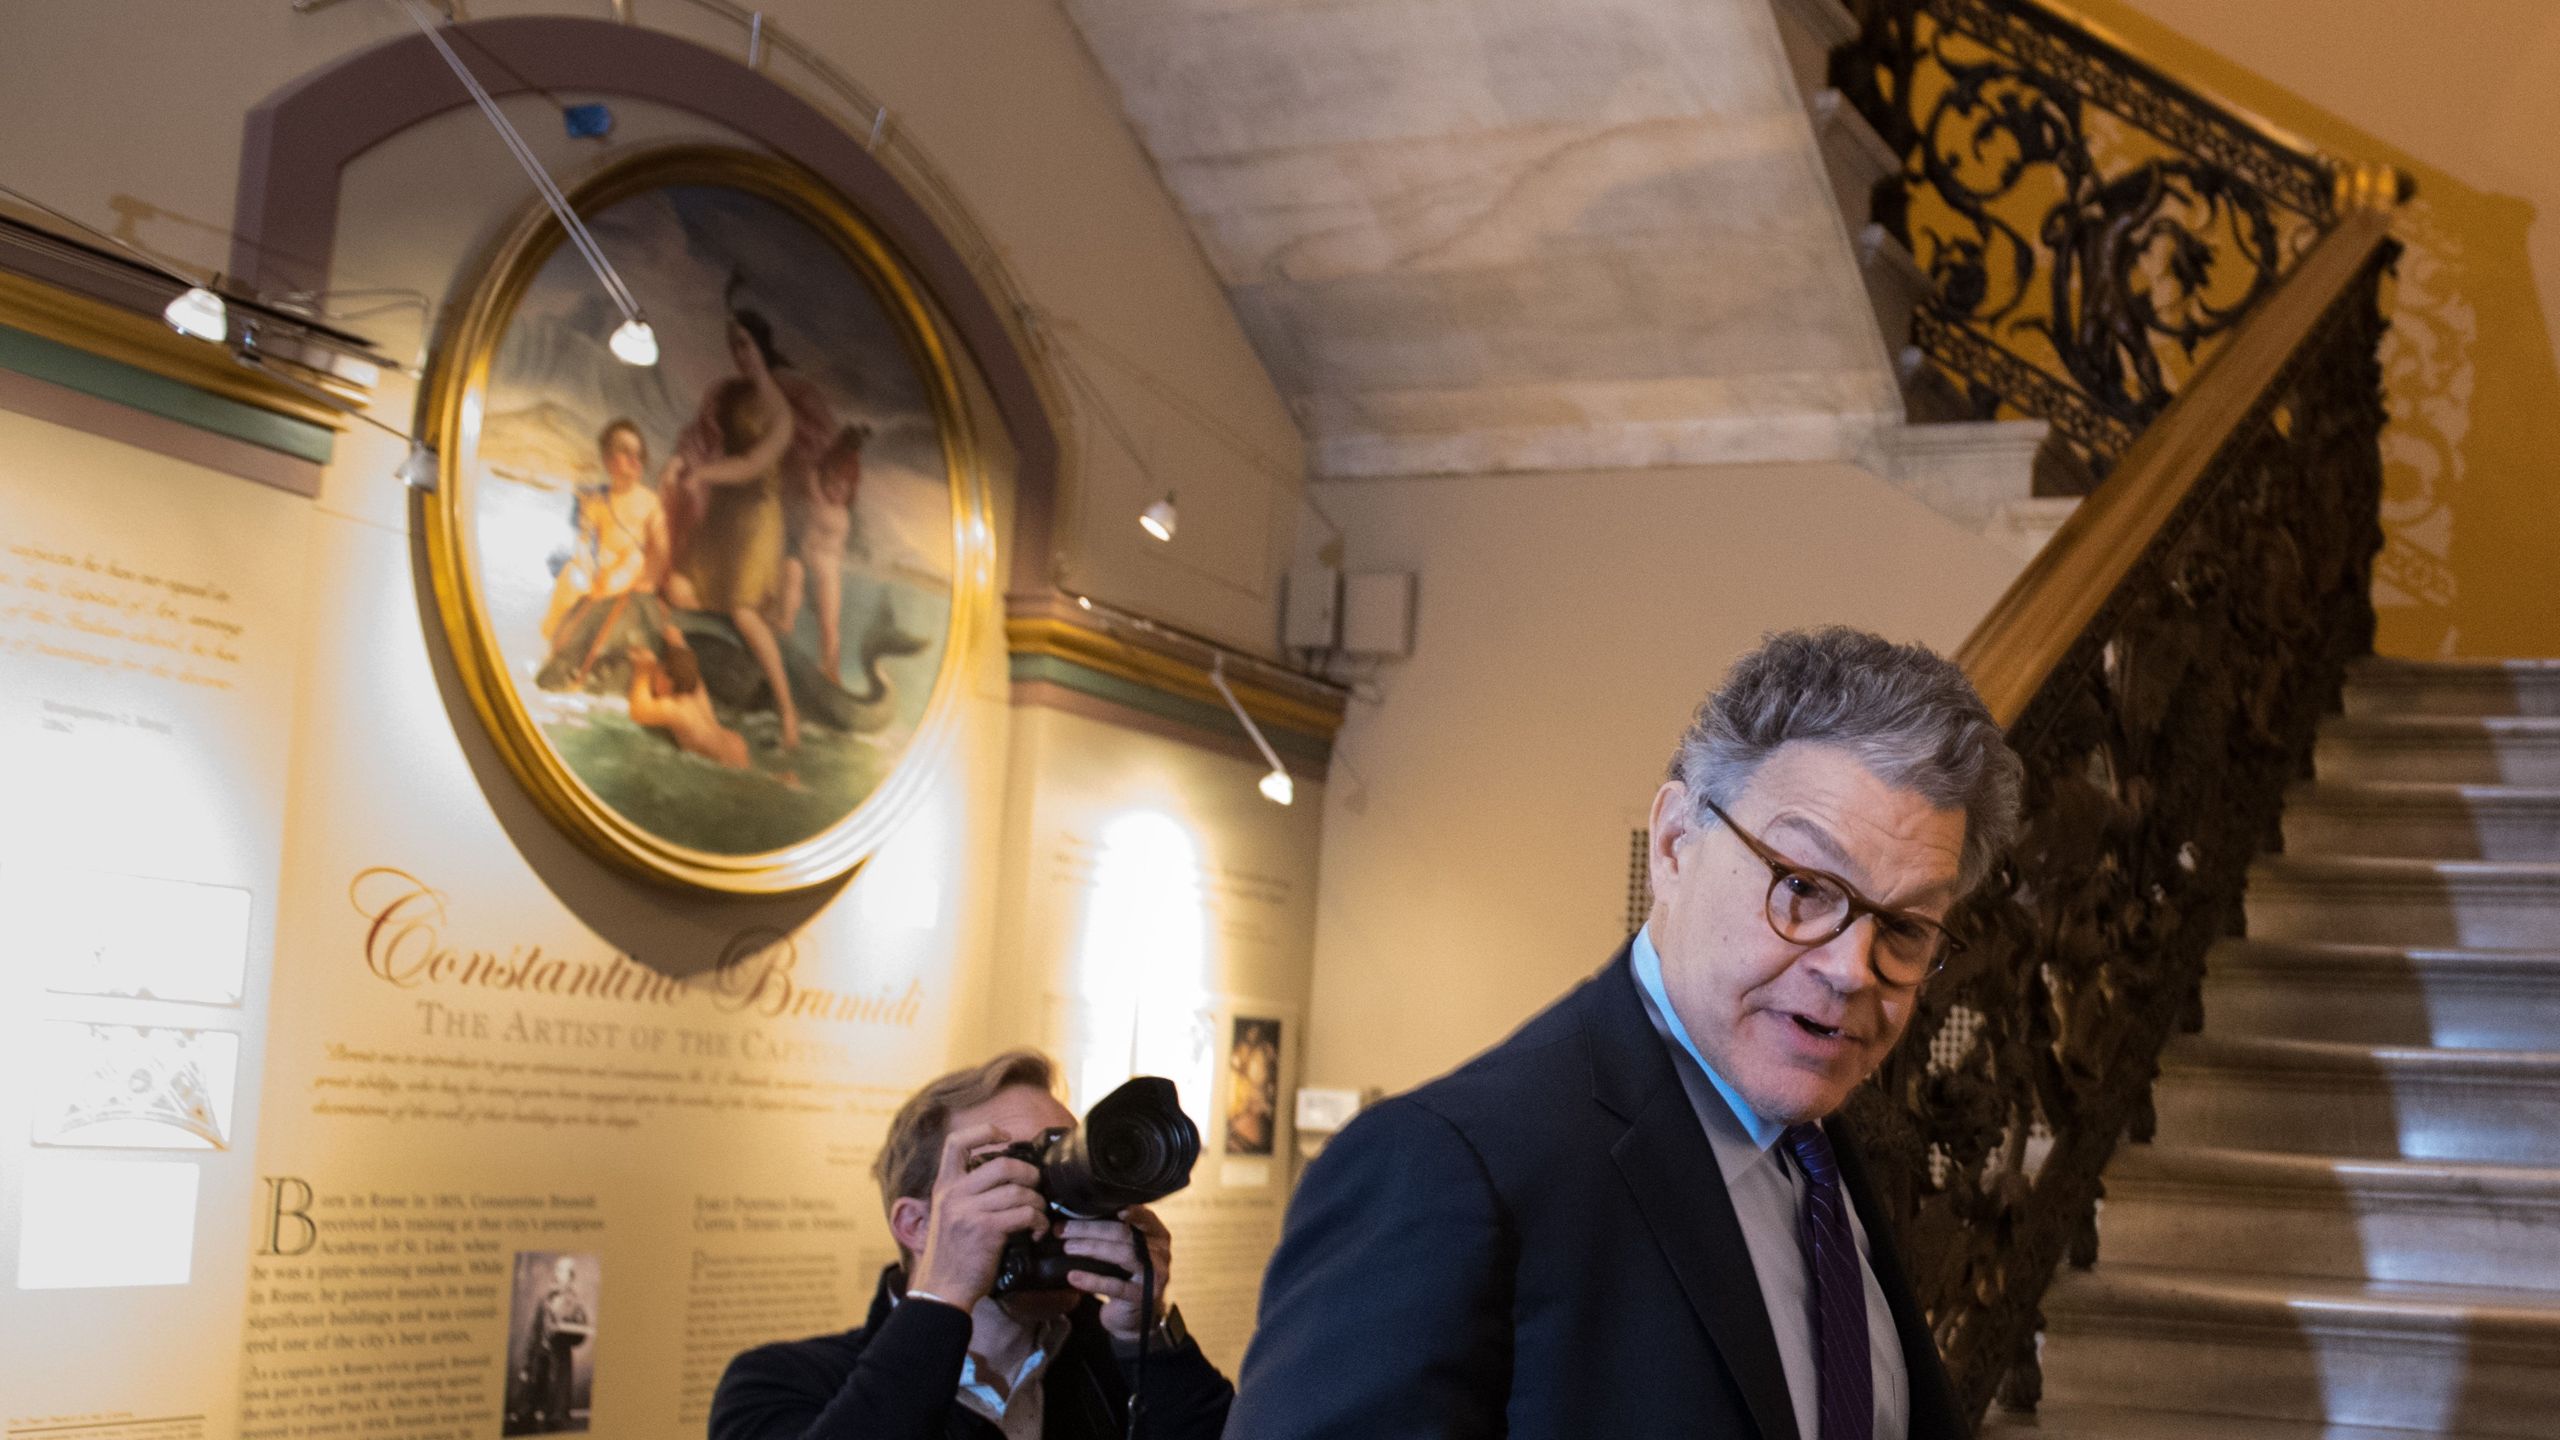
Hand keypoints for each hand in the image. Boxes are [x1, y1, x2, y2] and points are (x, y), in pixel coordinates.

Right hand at [904, 1124, 1045, 1313]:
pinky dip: (1038, 1222)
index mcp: (944, 1187)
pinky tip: (1036, 1232)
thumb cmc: (952, 1255)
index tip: (1006, 1135)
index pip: (956, 1143)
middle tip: (1036, 1187)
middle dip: (1029, 1174)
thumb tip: (1004, 1178)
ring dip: (1038, 1203)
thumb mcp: (948, 1215)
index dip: (984, 1130)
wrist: (942, 1289)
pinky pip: (1025, 1214)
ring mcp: (968, 1211)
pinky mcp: (986, 1230)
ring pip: (1018, 1191)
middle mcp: (954, 1194)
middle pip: (1002, 1164)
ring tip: (1038, 1215)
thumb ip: (967, 1193)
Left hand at [1059, 1204, 1171, 1341]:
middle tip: (1062, 1230)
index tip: (1097, 1204)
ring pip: (1122, 1254)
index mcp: (1157, 1235)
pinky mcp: (1142, 1297)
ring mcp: (1154, 1275)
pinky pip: (1115, 1285)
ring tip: (1067, 1247)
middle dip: (1090, 1229)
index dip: (1123, 1208)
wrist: (1134, 1317)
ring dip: (1091, 1248)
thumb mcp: (1126, 1252)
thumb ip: (1114, 1233)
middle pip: (1124, 1233)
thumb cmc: (1125, 1276)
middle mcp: (1160, 1252)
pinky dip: (1092, 1280)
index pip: (1142, 1215)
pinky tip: (1073, 1276)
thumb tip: (1074, 1214)